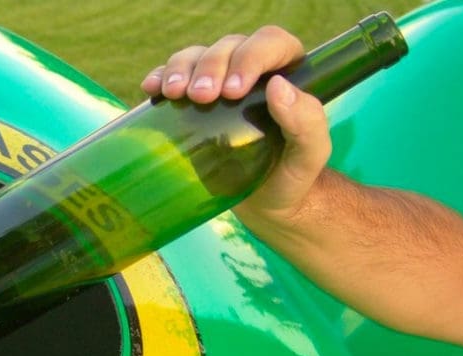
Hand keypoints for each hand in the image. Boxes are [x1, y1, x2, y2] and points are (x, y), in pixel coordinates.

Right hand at [140, 26, 332, 220]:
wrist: (266, 204)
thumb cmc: (292, 177)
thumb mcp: (310, 156)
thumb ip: (308, 122)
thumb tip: (278, 86)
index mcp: (286, 72)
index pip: (269, 44)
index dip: (249, 58)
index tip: (233, 90)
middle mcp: (251, 70)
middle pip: (228, 47)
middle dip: (210, 67)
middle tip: (201, 97)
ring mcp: (219, 83)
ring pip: (197, 56)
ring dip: (181, 69)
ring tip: (174, 94)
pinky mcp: (193, 101)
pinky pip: (173, 76)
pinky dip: (160, 78)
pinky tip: (152, 89)